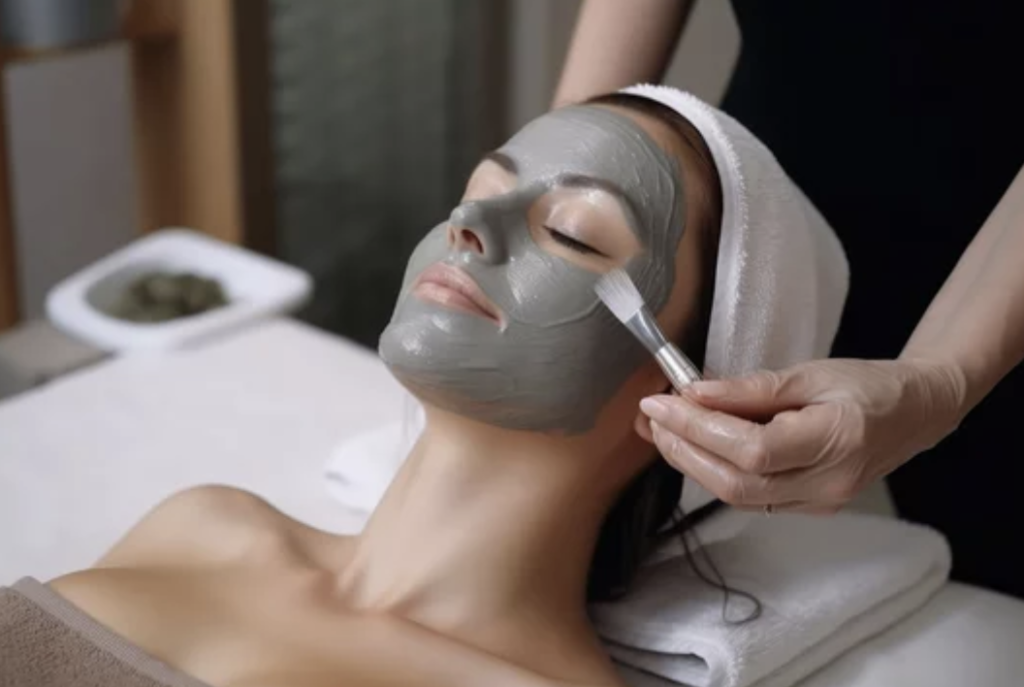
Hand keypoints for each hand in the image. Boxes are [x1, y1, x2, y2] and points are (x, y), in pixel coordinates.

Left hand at [637, 358, 967, 512]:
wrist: (914, 415)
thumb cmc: (867, 386)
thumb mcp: (811, 373)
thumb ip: (752, 389)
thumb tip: (694, 394)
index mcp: (836, 441)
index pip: (751, 449)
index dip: (698, 429)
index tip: (660, 403)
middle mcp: (827, 483)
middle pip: (736, 483)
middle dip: (684, 450)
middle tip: (652, 418)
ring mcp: (818, 503)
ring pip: (737, 496)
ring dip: (692, 463)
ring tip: (663, 430)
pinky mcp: (808, 508)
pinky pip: (750, 497)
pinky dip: (715, 472)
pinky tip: (695, 446)